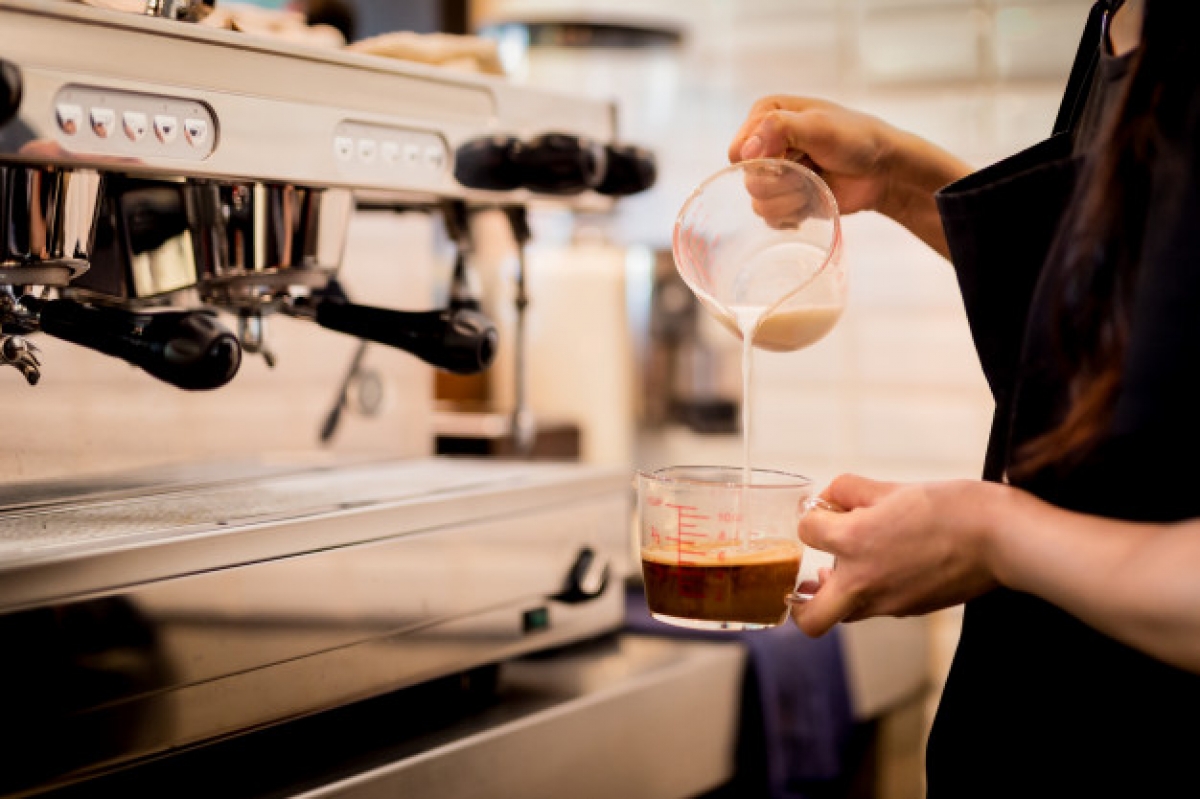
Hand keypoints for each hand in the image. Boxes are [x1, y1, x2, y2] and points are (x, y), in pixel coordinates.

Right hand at [727, 95, 971, 257]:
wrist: (883, 170)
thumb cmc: (856, 138)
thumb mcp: (819, 125)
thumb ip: (779, 129)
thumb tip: (746, 152)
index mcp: (765, 116)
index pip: (738, 151)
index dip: (762, 160)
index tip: (793, 156)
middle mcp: (764, 144)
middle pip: (748, 181)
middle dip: (783, 181)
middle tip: (811, 169)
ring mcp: (775, 174)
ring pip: (758, 203)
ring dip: (792, 199)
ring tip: (816, 184)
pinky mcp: (784, 199)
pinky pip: (769, 219)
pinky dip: (793, 214)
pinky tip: (812, 202)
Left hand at [790, 474, 1002, 636]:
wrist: (1001, 539)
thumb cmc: (952, 507)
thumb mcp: (894, 487)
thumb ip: (852, 492)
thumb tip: (831, 496)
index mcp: (854, 541)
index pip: (805, 532)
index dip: (812, 516)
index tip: (824, 509)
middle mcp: (863, 580)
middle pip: (810, 617)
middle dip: (799, 605)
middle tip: (805, 583)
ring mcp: (888, 602)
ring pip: (844, 614)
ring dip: (837, 596)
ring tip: (847, 569)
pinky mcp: (910, 610)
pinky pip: (876, 607)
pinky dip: (872, 591)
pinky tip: (888, 566)